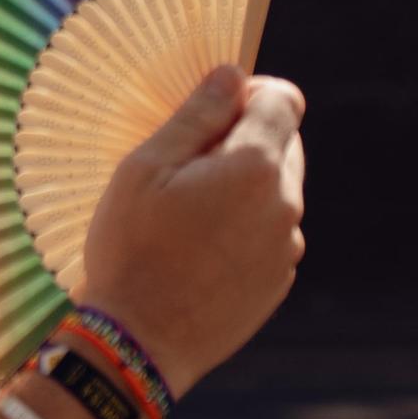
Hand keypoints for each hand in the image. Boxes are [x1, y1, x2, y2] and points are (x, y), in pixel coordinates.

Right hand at [81, 66, 304, 397]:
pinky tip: (196, 252)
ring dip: (242, 189)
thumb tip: (232, 74)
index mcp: (254, 167)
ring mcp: (286, 248)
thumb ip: (196, 116)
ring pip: (276, 193)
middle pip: (283, 145)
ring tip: (185, 219)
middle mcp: (285, 205)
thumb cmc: (131, 249)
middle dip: (243, 142)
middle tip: (185, 170)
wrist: (138, 343)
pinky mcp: (278, 283)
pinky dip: (242, 230)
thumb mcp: (146, 168)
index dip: (252, 92)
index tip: (216, 109)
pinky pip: (269, 235)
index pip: (284, 100)